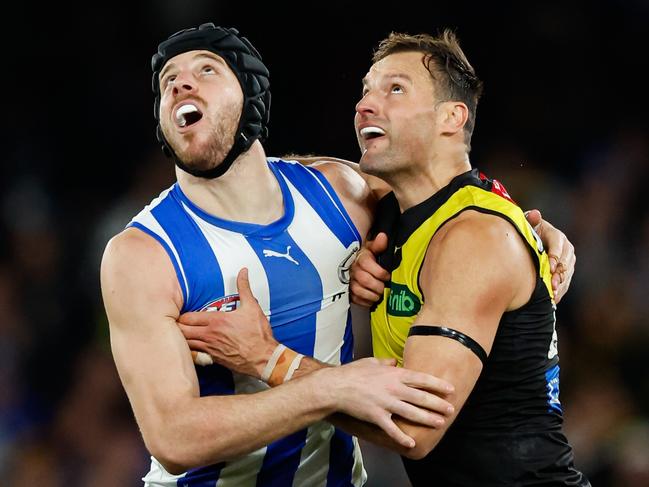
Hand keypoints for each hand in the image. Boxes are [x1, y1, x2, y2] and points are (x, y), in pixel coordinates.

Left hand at [178, 268, 278, 376]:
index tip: (182, 311)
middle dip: (178, 325)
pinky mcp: (212, 359)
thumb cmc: (258, 334)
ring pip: (185, 343)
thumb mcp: (252, 307)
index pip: (187, 317)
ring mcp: (209, 348)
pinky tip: (191, 346)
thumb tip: (243, 271)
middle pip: (181, 331)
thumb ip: (244, 288)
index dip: (181, 314)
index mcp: (216, 321)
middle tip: (178, 321)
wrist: (263, 359)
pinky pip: (193, 355)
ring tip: (182, 333)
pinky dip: (189, 350)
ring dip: (182, 337)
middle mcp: (209, 335)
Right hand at [324, 357, 454, 447]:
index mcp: (393, 374)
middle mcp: (393, 388)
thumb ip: (385, 362)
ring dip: (427, 419)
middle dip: (438, 404)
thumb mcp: (371, 361)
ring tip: (440, 423)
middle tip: (451, 409)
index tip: (450, 389)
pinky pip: (392, 429)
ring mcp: (386, 403)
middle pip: (421, 397)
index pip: (421, 378)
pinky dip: (402, 437)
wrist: (336, 387)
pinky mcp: (376, 416)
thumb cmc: (353, 372)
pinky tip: (411, 443)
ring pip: (412, 413)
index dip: (437, 384)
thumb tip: (394, 361)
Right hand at [350, 232, 390, 306]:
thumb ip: (378, 245)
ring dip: (372, 295)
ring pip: (359, 291)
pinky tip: (372, 300)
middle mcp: (352, 270)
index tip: (387, 276)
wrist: (351, 265)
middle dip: (377, 286)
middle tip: (384, 287)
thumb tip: (383, 237)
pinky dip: (365, 301)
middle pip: (364, 279)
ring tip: (379, 295)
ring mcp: (347, 281)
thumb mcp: (371, 248)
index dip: (379, 272)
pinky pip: (355, 299)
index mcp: (359, 258)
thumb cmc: (364, 257)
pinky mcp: (346, 292)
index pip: (366, 263)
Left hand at [525, 209, 575, 302]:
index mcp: (557, 236)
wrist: (533, 240)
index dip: (555, 257)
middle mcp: (566, 248)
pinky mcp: (567, 271)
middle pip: (565, 262)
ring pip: (567, 274)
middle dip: (559, 274)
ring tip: (553, 294)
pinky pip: (566, 282)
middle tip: (553, 285)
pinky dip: (560, 290)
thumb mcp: (528, 224)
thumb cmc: (528, 232)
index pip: (558, 246)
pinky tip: (553, 299)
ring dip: (561, 284)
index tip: (550, 268)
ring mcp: (568, 260)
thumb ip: (530, 220)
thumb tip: (535, 214)